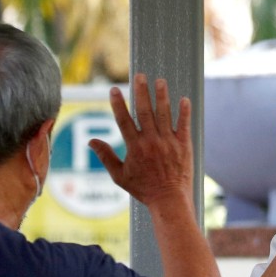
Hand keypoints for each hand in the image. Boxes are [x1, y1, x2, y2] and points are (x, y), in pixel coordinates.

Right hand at [90, 74, 192, 207]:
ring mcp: (169, 143)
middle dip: (142, 92)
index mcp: (135, 147)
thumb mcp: (120, 176)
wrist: (170, 200)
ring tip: (161, 81)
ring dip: (162, 96)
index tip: (114, 89)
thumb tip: (91, 141)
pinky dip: (184, 112)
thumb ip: (106, 157)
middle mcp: (152, 142)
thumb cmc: (144, 190)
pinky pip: (184, 125)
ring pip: (164, 115)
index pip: (123, 120)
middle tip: (141, 76)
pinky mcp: (184, 146)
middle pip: (145, 112)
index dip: (118, 104)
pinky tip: (184, 99)